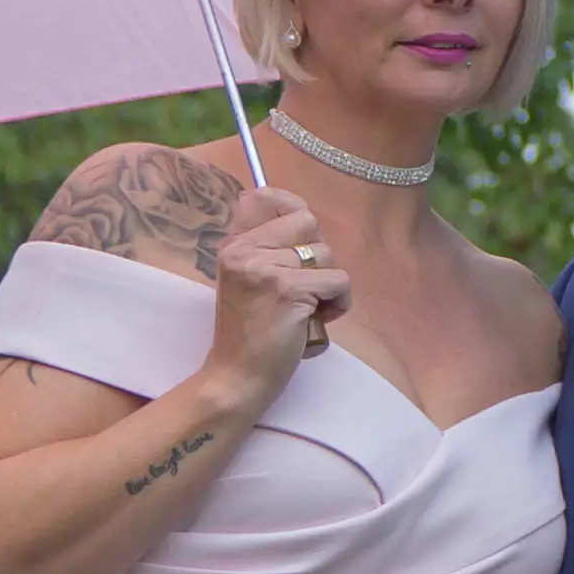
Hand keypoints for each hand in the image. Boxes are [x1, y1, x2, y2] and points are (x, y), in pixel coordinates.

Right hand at [205, 186, 351, 397]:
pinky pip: (338, 280)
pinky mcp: (287, 289)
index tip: (303, 231)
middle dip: (318, 255)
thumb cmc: (249, 334)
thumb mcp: (246, 282)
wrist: (237, 376)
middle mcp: (245, 250)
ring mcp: (265, 268)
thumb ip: (264, 250)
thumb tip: (298, 215)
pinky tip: (318, 320)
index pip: (265, 197)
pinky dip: (339, 303)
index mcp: (234, 245)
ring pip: (326, 254)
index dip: (292, 206)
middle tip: (305, 285)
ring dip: (328, 284)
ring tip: (307, 309)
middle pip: (308, 222)